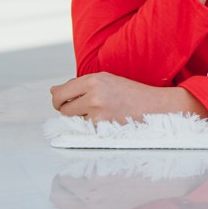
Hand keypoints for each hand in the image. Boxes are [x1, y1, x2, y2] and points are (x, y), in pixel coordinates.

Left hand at [50, 73, 201, 123]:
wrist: (154, 106)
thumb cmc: (130, 93)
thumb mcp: (106, 80)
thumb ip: (78, 85)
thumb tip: (53, 90)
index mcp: (94, 80)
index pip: (60, 93)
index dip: (58, 99)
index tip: (61, 101)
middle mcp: (93, 95)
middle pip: (63, 108)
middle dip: (69, 109)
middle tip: (84, 107)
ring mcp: (96, 113)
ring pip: (72, 120)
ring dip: (80, 118)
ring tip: (100, 111)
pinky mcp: (100, 128)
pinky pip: (84, 129)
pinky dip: (90, 126)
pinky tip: (105, 120)